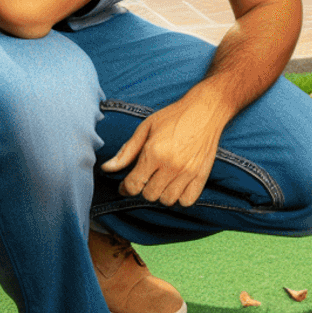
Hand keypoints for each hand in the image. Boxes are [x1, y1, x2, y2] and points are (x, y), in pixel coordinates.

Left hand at [100, 95, 226, 207]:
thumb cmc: (173, 117)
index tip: (126, 185)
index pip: (134, 184)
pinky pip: (187, 201)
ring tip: (162, 180)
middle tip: (147, 176)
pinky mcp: (202, 176)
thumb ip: (126, 151)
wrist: (205, 111)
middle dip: (144, 188)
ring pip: (167, 200)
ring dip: (161, 193)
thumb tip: (107, 168)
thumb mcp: (145, 128)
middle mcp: (171, 165)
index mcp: (154, 152)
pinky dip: (180, 197)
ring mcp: (188, 172)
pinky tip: (176, 185)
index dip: (126, 188)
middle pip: (149, 195)